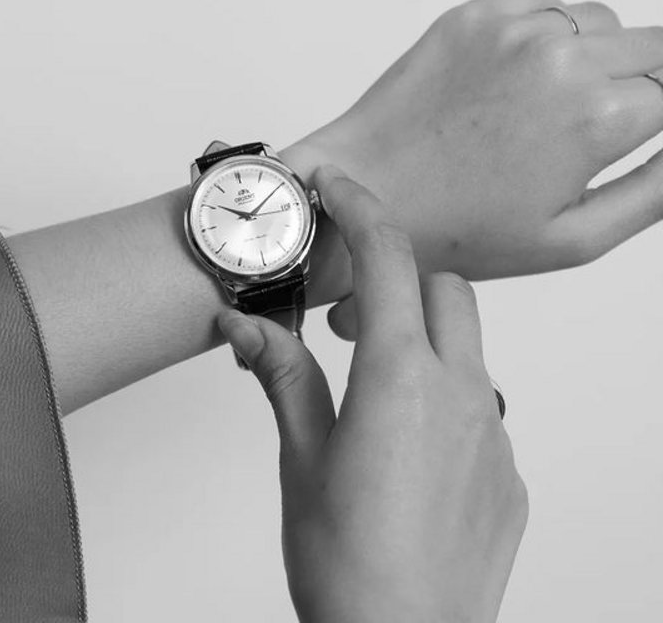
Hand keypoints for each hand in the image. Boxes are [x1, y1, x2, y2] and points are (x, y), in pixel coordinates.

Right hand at [218, 166, 526, 622]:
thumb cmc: (345, 563)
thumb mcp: (300, 457)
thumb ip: (282, 376)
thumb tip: (242, 325)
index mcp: (400, 379)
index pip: (390, 258)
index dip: (361, 208)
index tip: (337, 187)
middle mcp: (461, 393)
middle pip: (443, 288)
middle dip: (398, 281)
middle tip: (348, 317)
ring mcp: (493, 431)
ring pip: (467, 344)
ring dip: (423, 338)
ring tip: (375, 384)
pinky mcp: (507, 470)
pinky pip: (483, 402)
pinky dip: (445, 395)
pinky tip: (409, 446)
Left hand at [283, 0, 662, 335]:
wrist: (366, 191)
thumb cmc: (456, 228)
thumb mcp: (571, 239)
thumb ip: (653, 191)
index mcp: (597, 117)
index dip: (658, 117)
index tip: (635, 130)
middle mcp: (563, 58)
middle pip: (649, 47)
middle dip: (640, 84)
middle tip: (595, 127)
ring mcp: (513, 30)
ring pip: (598, 21)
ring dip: (594, 56)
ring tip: (548, 109)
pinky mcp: (473, 16)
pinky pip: (542, 5)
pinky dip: (546, 34)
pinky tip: (515, 81)